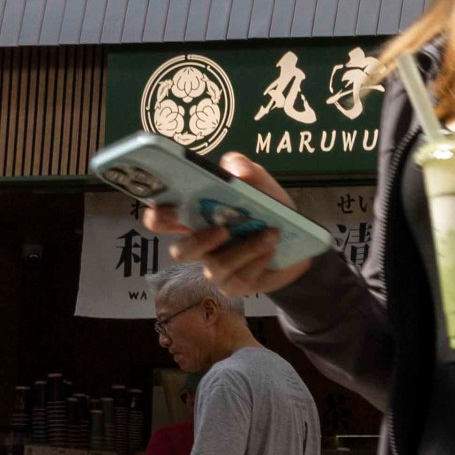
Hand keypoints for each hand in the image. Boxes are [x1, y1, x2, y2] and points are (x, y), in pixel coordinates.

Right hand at [142, 153, 302, 298]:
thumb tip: (235, 169)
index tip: (168, 207)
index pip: (160, 220)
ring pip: (216, 267)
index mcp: (194, 218)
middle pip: (179, 252)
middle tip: (221, 229)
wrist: (296, 241)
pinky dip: (257, 263)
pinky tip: (271, 250)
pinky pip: (238, 281)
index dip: (157, 216)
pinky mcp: (234, 285)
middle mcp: (199, 245)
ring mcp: (215, 268)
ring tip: (269, 234)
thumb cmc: (266, 210)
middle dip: (197, 242)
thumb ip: (244, 168)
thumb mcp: (258, 183)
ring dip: (245, 250)